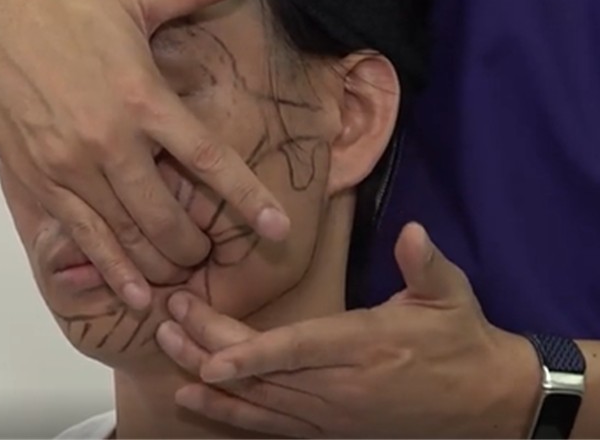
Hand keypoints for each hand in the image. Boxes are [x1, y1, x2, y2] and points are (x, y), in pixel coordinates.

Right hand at [0, 0, 290, 308]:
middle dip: (197, 246)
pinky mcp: (40, 182)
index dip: (247, 199)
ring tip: (181, 273)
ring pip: (128, 237)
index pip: (207, 160)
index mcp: (142, 97)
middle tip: (210, 252)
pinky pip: (84, 239)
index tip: (277, 229)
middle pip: (169, 217)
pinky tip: (137, 295)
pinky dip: (114, 272)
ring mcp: (71, 167)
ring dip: (161, 262)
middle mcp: (110, 141)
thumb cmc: (65, 7)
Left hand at [156, 223, 541, 436]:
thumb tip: (413, 232)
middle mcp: (338, 387)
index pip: (298, 351)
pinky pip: (270, 427)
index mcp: (363, 347)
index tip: (209, 356)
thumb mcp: (450, 296)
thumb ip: (425, 264)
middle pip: (262, 373)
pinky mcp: (328, 431)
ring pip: (258, 402)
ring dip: (209, 381)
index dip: (251, 357)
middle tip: (167, 314)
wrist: (484, 405)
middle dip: (209, 347)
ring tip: (167, 351)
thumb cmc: (460, 342)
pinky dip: (230, 415)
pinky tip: (193, 401)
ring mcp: (330, 415)